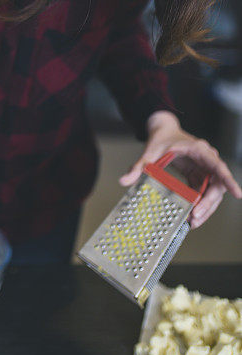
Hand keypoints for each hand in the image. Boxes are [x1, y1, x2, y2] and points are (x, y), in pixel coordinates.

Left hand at [119, 110, 241, 228]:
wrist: (163, 132)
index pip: (218, 165)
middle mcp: (206, 160)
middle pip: (216, 185)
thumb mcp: (150, 151)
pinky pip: (204, 193)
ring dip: (205, 208)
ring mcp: (204, 169)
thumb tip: (124, 180)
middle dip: (208, 203)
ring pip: (212, 192)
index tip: (236, 193)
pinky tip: (190, 216)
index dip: (228, 180)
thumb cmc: (161, 138)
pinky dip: (199, 205)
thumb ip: (138, 166)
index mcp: (198, 150)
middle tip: (195, 217)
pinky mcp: (200, 176)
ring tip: (192, 222)